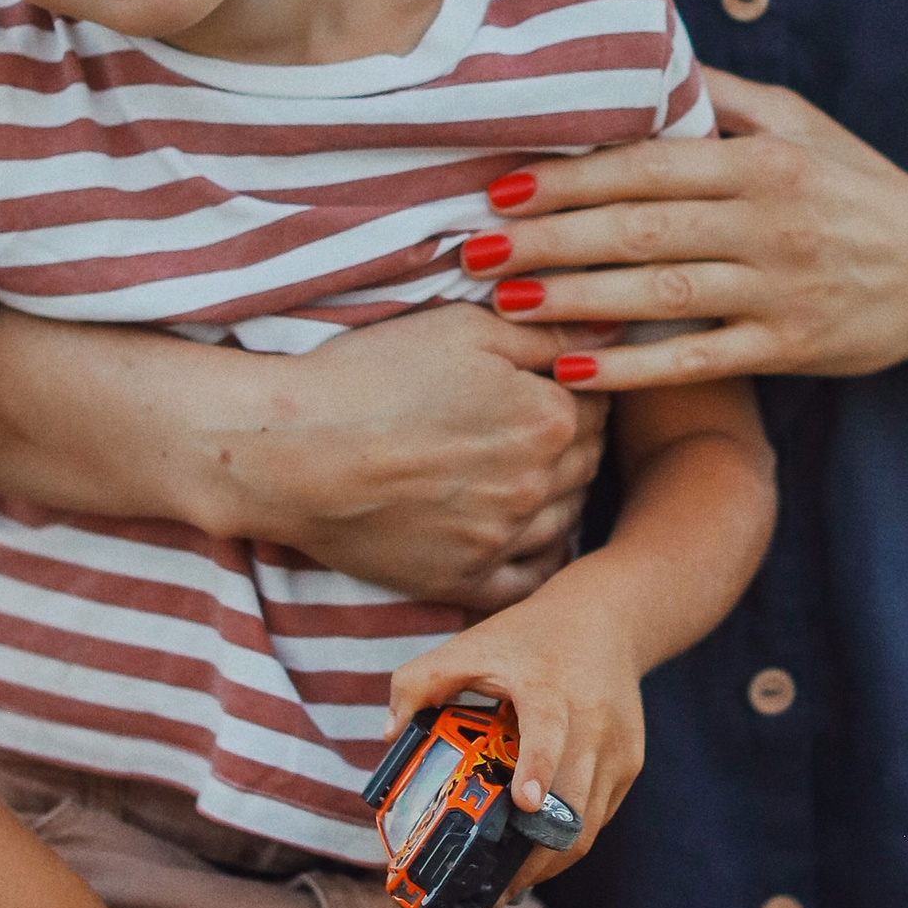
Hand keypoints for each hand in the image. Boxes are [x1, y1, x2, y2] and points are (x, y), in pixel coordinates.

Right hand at [187, 307, 603, 603]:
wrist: (292, 450)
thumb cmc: (371, 375)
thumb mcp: (464, 327)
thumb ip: (549, 333)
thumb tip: (615, 332)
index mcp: (548, 419)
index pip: (598, 401)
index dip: (576, 385)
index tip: (549, 379)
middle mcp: (537, 485)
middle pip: (586, 460)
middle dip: (571, 437)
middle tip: (531, 420)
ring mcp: (501, 539)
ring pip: (565, 517)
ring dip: (558, 491)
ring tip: (520, 467)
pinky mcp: (463, 580)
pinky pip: (530, 579)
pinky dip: (536, 555)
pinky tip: (520, 531)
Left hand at [386, 567, 646, 896]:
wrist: (606, 620)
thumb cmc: (529, 638)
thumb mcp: (470, 645)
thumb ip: (419, 681)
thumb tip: (388, 735)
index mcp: (549, 686)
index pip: (549, 728)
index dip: (538, 766)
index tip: (524, 803)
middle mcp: (592, 719)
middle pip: (572, 799)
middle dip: (533, 852)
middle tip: (491, 888)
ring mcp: (617, 747)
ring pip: (588, 823)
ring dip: (549, 862)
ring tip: (507, 888)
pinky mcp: (629, 765)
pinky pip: (597, 819)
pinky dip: (567, 845)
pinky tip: (534, 859)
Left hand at [466, 70, 907, 388]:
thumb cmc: (862, 187)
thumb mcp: (802, 125)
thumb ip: (722, 99)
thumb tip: (648, 56)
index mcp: (765, 160)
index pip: (649, 164)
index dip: (570, 175)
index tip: (498, 182)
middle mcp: (772, 221)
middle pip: (641, 227)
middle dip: (551, 236)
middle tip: (473, 247)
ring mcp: (782, 289)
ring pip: (662, 292)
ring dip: (577, 297)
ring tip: (505, 300)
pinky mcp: (793, 349)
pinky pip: (699, 359)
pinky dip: (634, 365)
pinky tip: (574, 366)